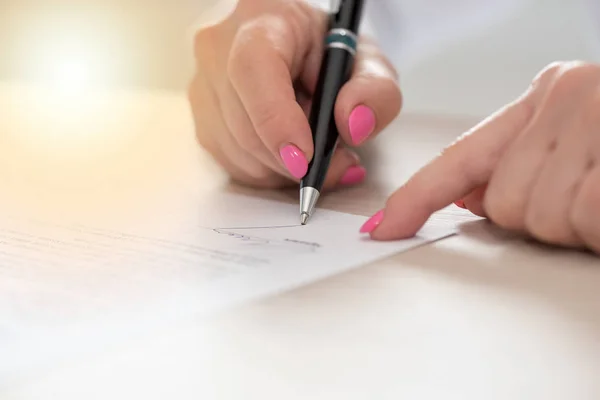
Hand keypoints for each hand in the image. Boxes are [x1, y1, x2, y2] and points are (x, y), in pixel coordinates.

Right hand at [188, 0, 400, 188]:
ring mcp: (203, 86)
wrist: (297, 50)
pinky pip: (234, 165)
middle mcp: (219, 49)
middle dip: (295, 160)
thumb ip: (374, 90)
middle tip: (340, 165)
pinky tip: (292, 153)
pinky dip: (270, 171)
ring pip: (239, 152)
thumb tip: (353, 126)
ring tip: (317, 150)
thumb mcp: (366, 63)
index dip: (276, 119)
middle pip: (246, 124)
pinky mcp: (203, 119)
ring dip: (285, 168)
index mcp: (262, 21)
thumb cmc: (328, 53)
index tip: (305, 158)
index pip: (253, 68)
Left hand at [361, 61, 599, 253]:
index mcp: (545, 93)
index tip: (382, 225)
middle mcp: (564, 100)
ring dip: (569, 222)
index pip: (459, 155)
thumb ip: (512, 162)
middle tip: (576, 192)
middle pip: (499, 201)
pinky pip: (579, 224)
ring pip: (534, 219)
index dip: (416, 197)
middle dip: (531, 213)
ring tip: (597, 193)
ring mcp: (594, 127)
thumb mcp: (569, 139)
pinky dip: (597, 228)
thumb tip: (471, 198)